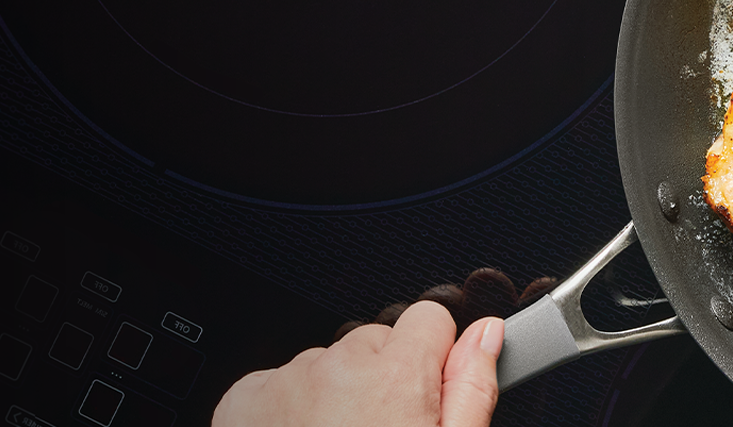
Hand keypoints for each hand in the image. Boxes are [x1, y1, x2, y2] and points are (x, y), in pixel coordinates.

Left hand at [213, 301, 503, 426]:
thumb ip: (471, 390)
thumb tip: (486, 335)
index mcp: (397, 377)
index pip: (429, 320)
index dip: (433, 360)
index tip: (425, 396)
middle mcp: (338, 366)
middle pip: (375, 344)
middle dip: (382, 381)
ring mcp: (287, 380)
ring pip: (327, 366)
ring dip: (335, 398)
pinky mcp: (246, 398)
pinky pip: (282, 384)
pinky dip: (293, 411)